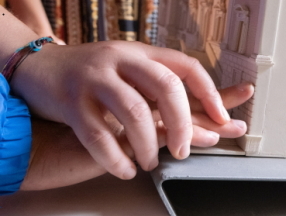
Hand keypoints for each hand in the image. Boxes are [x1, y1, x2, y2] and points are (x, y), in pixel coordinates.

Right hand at [11, 41, 235, 179]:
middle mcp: (121, 61)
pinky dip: (116, 159)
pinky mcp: (72, 102)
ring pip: (134, 113)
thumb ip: (156, 88)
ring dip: (148, 146)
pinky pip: (99, 136)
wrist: (42, 67)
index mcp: (140, 54)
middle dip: (182, 124)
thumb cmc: (92, 74)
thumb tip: (198, 116)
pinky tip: (126, 170)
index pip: (186, 67)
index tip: (224, 118)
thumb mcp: (128, 70)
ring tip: (148, 163)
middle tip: (183, 150)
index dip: (211, 92)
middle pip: (166, 87)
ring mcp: (95, 80)